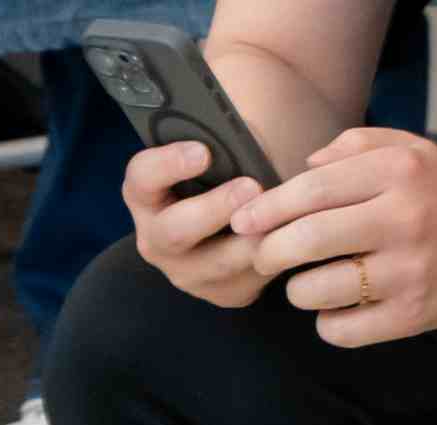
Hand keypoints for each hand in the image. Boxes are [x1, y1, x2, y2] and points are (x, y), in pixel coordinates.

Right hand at [123, 134, 269, 308]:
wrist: (249, 203)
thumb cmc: (230, 158)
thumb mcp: (220, 136)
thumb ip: (223, 129)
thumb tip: (246, 120)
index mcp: (146, 192)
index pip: (142, 177)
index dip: (168, 164)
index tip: (203, 152)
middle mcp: (157, 238)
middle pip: (175, 231)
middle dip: (215, 209)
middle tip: (249, 187)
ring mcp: (187, 272)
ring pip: (219, 264)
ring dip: (252, 238)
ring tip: (282, 213)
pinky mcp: (223, 292)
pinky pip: (248, 280)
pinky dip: (274, 255)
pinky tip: (294, 231)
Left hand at [244, 130, 436, 344]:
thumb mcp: (407, 151)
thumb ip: (353, 148)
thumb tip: (300, 170)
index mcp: (396, 173)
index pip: (312, 190)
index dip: (268, 208)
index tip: (243, 221)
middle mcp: (401, 220)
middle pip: (307, 239)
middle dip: (269, 251)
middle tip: (262, 257)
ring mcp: (406, 273)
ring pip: (318, 290)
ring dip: (297, 290)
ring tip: (303, 283)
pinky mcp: (410, 317)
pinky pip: (342, 330)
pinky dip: (326, 323)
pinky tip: (333, 310)